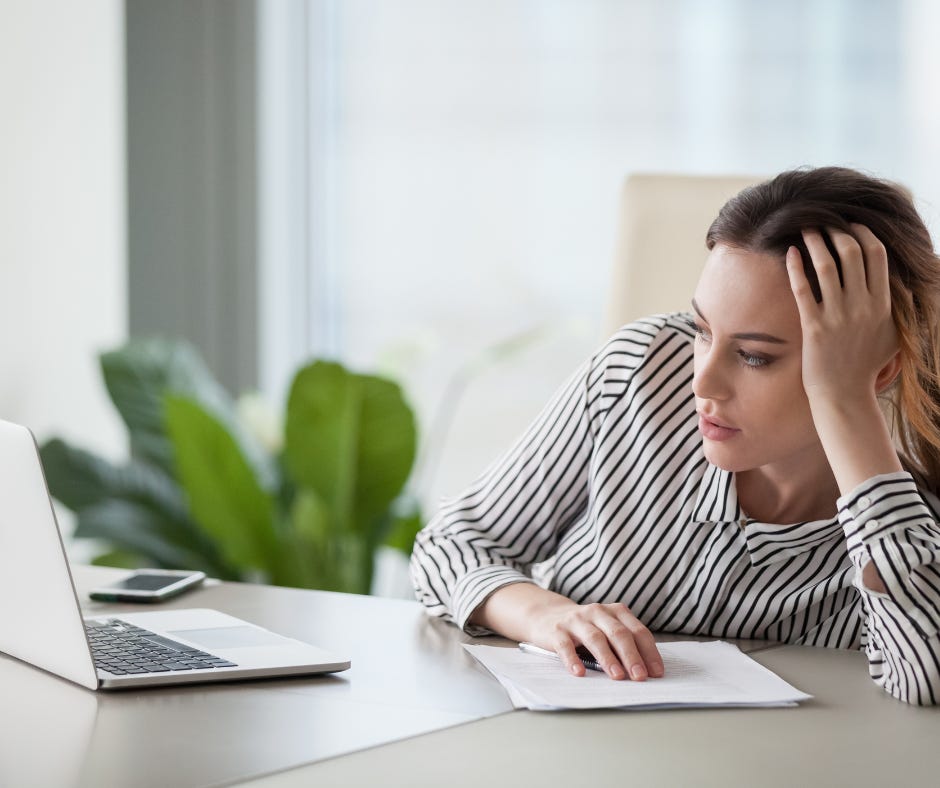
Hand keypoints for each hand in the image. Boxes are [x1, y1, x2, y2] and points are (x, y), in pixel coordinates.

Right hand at [531, 600, 663, 680]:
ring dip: (608, 659)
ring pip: (595, 638)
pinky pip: (566, 646)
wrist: (547, 615)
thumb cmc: (586, 628)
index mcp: (616, 611)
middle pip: (618, 634)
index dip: (649, 652)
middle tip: (640, 676)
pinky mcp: (557, 631)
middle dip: (631, 656)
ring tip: (617, 677)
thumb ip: (624, 644)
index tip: (656, 673)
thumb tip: (645, 671)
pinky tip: (580, 672)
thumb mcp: (607, 629)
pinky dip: (573, 660)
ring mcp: (576, 620)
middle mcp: (598, 612)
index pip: (637, 631)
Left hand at [785, 224, 899, 404]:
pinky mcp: (814, 327)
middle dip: (836, 231)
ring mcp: (838, 316)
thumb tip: (900, 287)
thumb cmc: (865, 367)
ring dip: (815, 241)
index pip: (877, 255)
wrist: (844, 395)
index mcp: (883, 303)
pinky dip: (796, 267)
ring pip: (826, 266)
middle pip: (851, 253)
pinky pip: (803, 289)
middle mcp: (863, 305)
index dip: (862, 233)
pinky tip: (790, 253)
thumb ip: (896, 308)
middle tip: (822, 221)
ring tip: (804, 228)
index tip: (850, 224)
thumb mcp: (892, 335)